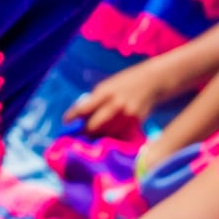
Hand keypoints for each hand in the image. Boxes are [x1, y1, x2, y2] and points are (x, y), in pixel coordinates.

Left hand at [68, 40, 210, 135]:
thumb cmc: (125, 83)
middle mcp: (115, 104)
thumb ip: (95, 100)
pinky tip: (109, 134)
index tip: (65, 122)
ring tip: (93, 135)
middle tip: (79, 133)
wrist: (152, 82)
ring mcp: (127, 115)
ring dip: (98, 135)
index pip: (83, 108)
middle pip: (93, 126)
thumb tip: (80, 116)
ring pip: (106, 133)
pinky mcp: (136, 123)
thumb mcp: (108, 85)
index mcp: (105, 92)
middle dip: (84, 131)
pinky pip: (120, 134)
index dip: (72, 117)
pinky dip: (113, 136)